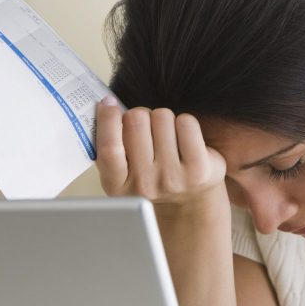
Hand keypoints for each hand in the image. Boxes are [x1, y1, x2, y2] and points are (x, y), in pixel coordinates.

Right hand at [94, 99, 227, 209]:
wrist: (188, 202)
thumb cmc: (149, 175)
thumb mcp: (122, 170)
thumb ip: (108, 144)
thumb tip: (106, 104)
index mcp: (118, 186)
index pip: (110, 147)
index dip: (107, 119)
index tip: (108, 103)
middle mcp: (144, 185)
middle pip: (136, 120)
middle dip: (140, 115)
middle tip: (146, 128)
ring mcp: (173, 179)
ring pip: (161, 116)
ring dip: (163, 119)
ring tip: (166, 137)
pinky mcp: (198, 169)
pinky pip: (186, 122)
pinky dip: (184, 122)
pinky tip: (184, 139)